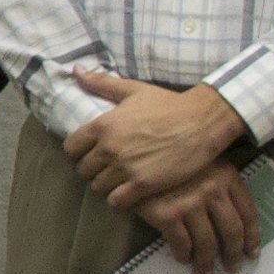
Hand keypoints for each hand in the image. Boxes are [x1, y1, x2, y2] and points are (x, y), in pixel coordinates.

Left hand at [65, 67, 248, 224]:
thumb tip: (76, 71)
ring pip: (98, 187)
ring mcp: (125, 168)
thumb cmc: (169, 104)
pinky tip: (131, 190)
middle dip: (94, 169)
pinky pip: (115, 201)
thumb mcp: (134, 90)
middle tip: (110, 166)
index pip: (71, 149)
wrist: (203, 121)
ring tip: (121, 178)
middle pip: (83, 171)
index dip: (79, 152)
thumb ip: (102, 83)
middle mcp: (110, 147)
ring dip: (107, 185)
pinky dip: (120, 199)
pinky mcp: (142, 185)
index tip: (92, 152)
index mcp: (104, 125)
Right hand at [143, 168, 263, 273]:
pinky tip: (183, 259)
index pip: (248, 212)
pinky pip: (181, 244)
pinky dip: (183, 255)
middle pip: (231, 231)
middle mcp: (212, 190)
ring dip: (207, 263)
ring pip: (207, 243)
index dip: (252, 237)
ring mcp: (190, 203)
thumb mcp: (205, 167)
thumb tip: (231, 223)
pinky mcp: (168, 216)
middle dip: (233, 254)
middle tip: (232, 268)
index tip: (251, 253)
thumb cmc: (173, 166)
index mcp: (227, 176)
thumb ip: (221, 187)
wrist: (138, 162)